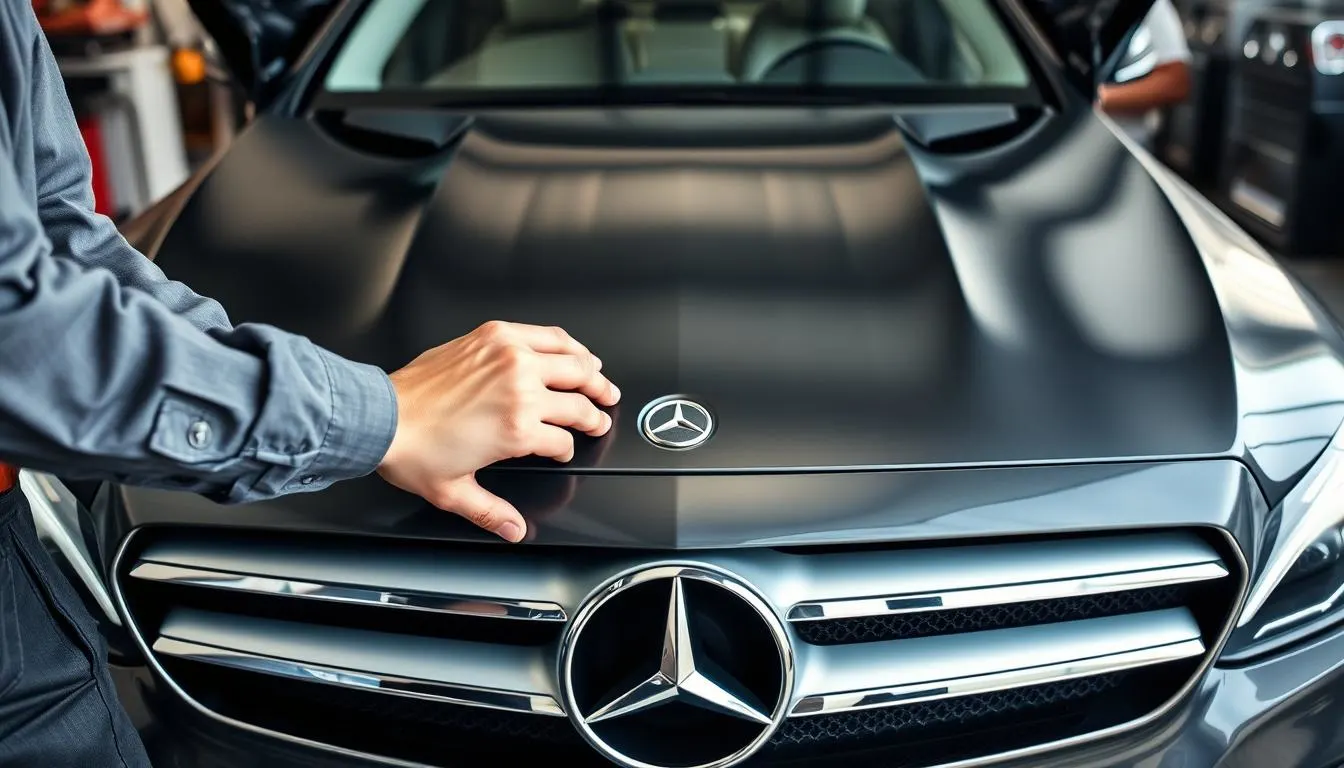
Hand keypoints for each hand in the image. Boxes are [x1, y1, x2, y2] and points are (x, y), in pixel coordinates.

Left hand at [376, 321, 619, 541]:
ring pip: (571, 360)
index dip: (568, 448)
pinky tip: (571, 349)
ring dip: (592, 371)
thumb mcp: (455, 492)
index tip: (563, 449)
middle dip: (598, 406)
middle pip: (580, 395)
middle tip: (605, 407)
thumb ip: (491, 513)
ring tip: (600, 377)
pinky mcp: (495, 336)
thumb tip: (514, 530)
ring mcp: (510, 357)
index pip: (564, 439)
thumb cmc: (413, 448)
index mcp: (518, 429)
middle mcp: (521, 388)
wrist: (381, 415)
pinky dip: (565, 343)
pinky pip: (545, 334)